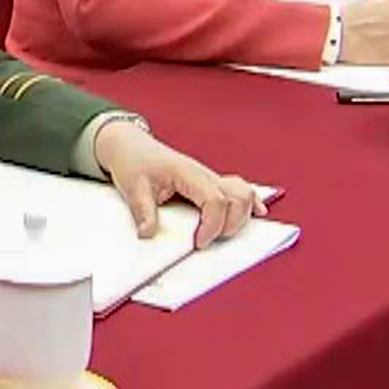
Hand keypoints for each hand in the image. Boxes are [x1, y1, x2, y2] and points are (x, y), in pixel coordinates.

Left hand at [94, 120, 262, 246]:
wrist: (131, 145)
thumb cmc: (134, 161)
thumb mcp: (133, 187)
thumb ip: (142, 211)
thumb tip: (148, 233)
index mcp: (187, 173)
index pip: (215, 200)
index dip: (212, 225)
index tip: (199, 242)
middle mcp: (204, 174)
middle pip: (238, 197)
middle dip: (232, 223)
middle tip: (210, 240)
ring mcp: (209, 178)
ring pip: (242, 192)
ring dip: (243, 214)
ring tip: (230, 232)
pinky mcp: (209, 183)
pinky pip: (238, 190)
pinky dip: (249, 203)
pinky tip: (257, 214)